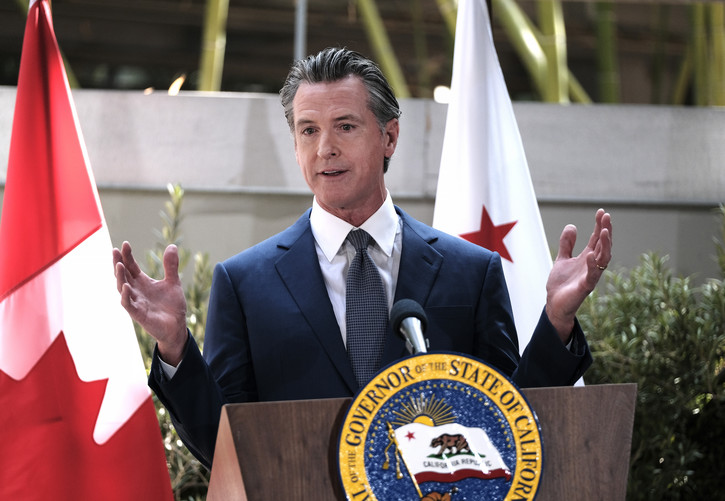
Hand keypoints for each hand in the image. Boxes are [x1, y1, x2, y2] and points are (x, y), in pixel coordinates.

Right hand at [113, 242, 187, 364]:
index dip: (127, 255)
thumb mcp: (173, 282)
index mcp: (142, 282)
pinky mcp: (139, 314)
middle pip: (123, 275)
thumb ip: (171, 266)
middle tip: (115, 250)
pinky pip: (128, 304)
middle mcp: (136, 291)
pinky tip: (126, 286)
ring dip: (120, 277)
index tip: (125, 244)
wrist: (177, 326)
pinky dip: (126, 296)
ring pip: (122, 288)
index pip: (131, 266)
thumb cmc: (172, 305)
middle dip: (118, 263)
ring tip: (119, 265)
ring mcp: (136, 302)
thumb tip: (172, 245)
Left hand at [545, 209, 611, 341]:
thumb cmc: (561, 284)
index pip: (596, 239)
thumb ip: (567, 244)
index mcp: (587, 258)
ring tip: (604, 231)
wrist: (554, 304)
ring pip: (603, 259)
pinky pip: (592, 275)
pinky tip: (590, 255)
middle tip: (606, 216)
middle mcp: (592, 265)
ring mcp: (590, 275)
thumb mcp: (562, 259)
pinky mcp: (585, 287)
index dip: (599, 225)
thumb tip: (572, 226)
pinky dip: (592, 265)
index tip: (601, 211)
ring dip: (604, 245)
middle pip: (603, 245)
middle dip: (606, 231)